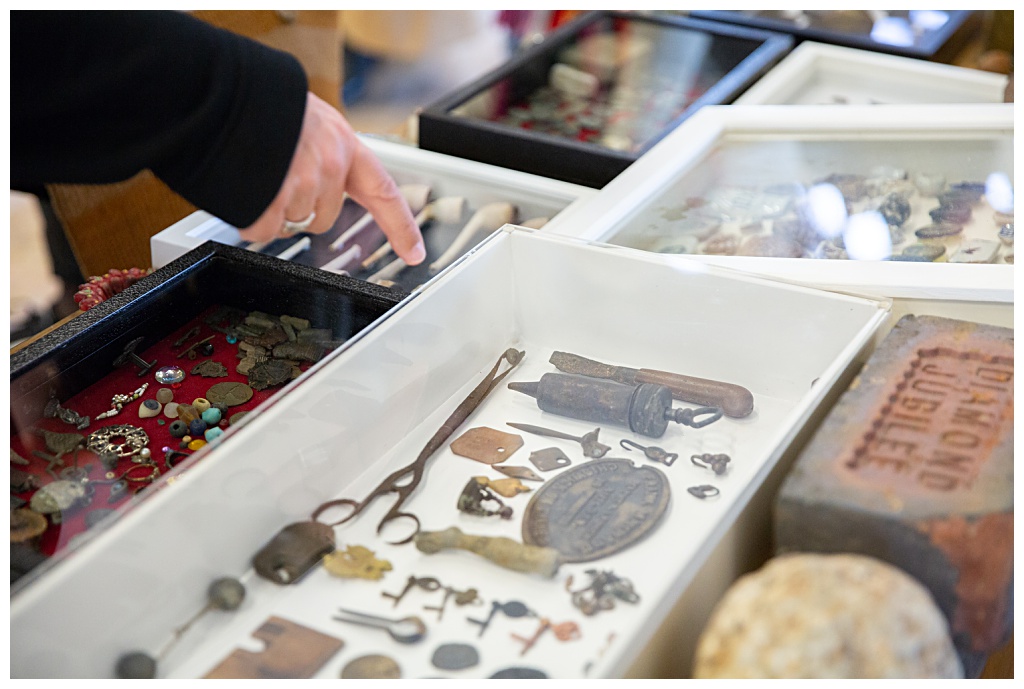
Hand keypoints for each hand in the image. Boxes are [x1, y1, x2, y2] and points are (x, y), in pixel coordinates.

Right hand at [239, 92, 425, 264]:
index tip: (415, 252)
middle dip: (302, 208)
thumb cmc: (257, 104)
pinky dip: (250, 218)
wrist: (216, 90)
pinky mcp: (271, 199)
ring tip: (257, 172)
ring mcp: (301, 182)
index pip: (383, 192)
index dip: (401, 226)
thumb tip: (325, 183)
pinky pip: (264, 230)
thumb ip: (325, 153)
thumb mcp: (307, 119)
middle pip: (324, 218)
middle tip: (276, 177)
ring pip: (293, 223)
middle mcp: (329, 163)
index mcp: (343, 142)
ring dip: (272, 208)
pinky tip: (244, 187)